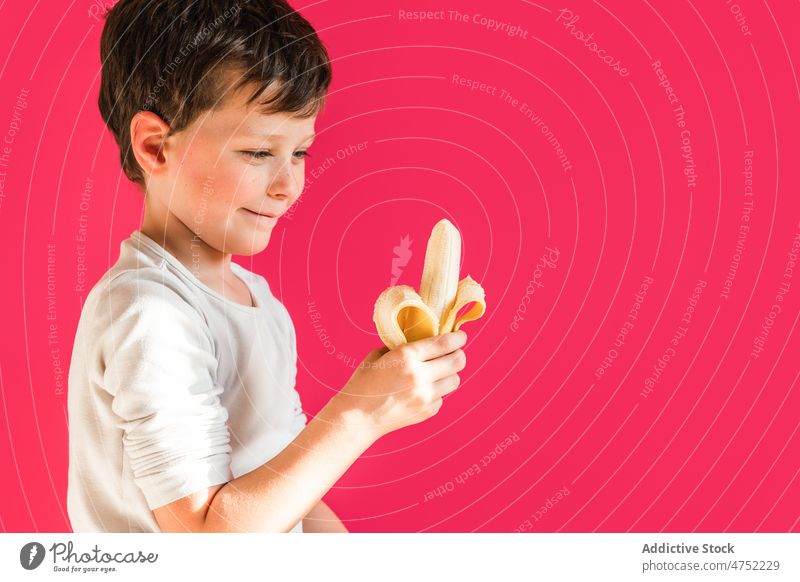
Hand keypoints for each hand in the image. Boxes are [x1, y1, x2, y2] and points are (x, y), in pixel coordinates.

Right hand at [330, 331, 467, 440]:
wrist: (358, 417)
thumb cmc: (364, 382)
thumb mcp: (379, 355)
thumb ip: (403, 346)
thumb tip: (424, 338)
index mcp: (406, 357)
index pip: (444, 343)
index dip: (458, 338)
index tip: (461, 336)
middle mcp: (419, 376)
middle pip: (458, 361)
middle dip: (459, 354)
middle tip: (454, 352)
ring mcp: (425, 396)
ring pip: (455, 380)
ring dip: (450, 373)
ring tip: (438, 371)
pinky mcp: (427, 411)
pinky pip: (443, 396)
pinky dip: (437, 391)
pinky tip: (423, 389)